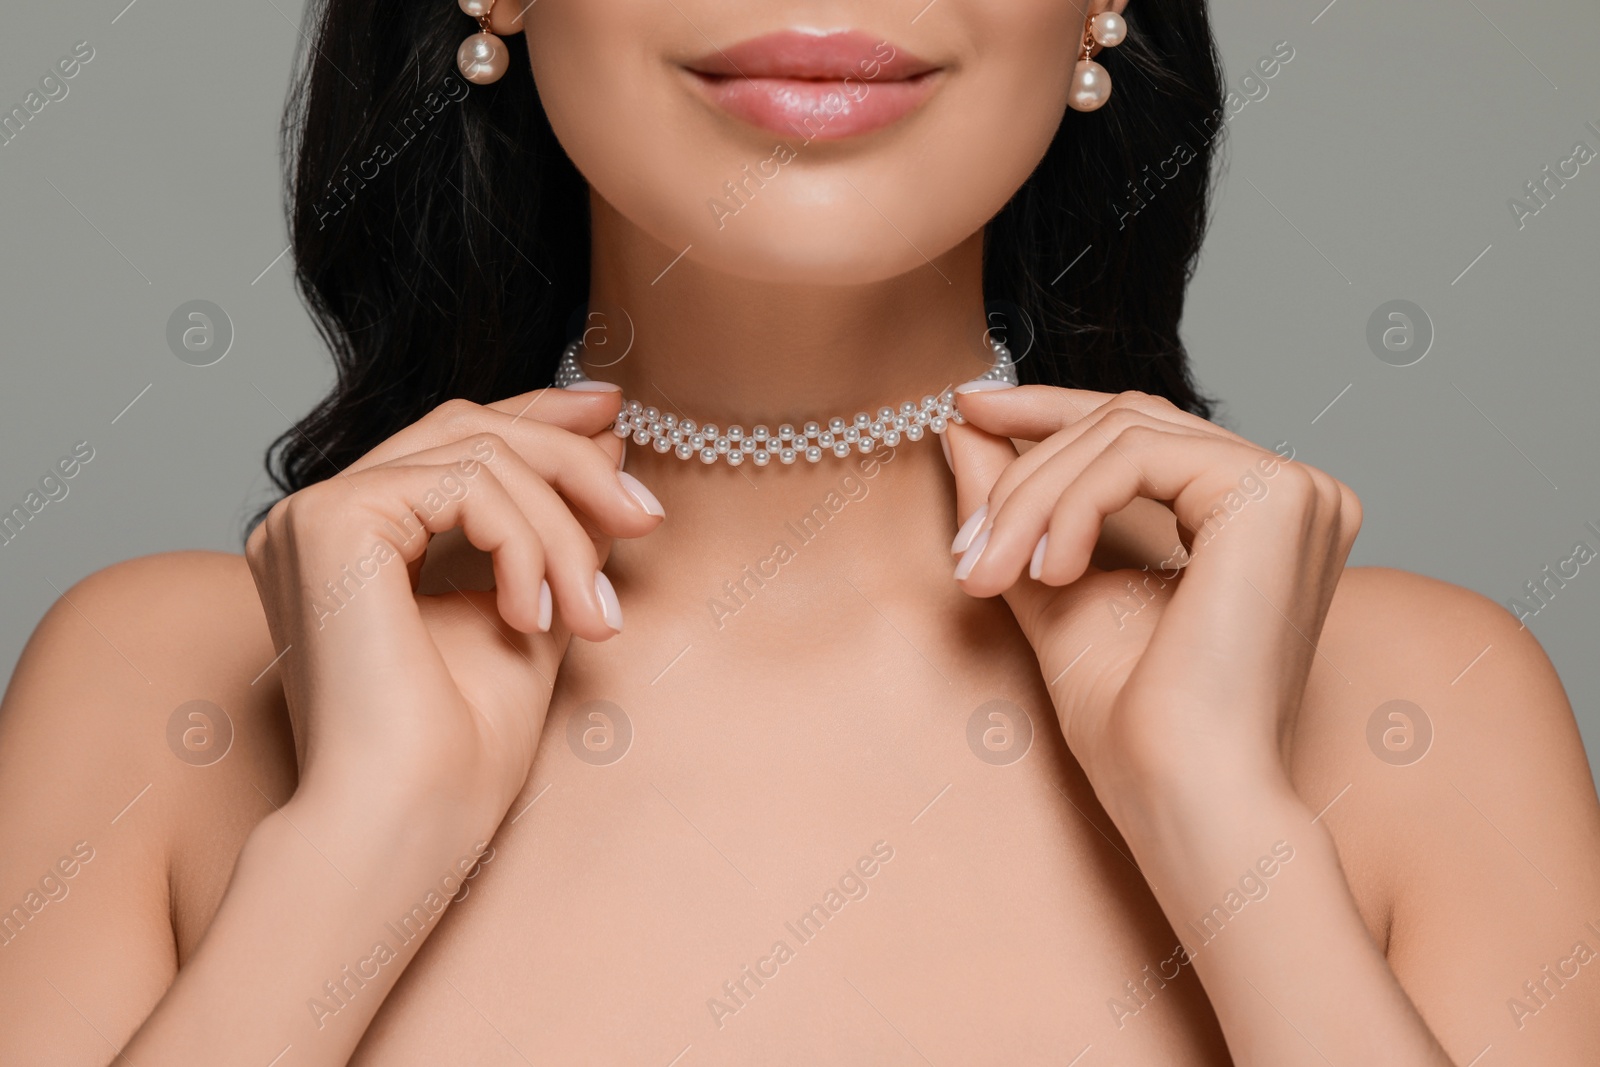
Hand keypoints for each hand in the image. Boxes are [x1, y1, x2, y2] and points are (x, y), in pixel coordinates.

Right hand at [245, 386, 663, 826]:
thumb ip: (554, 532)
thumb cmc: (460, 754)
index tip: (617, 417)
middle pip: (468, 431)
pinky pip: (466, 485)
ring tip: (597, 616)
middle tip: (644, 516)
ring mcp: (313, 514)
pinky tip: (537, 618)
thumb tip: (607, 444)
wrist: (409, 827)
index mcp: (357, 538)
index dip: (538, 416)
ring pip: (477, 454)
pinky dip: (525, 544)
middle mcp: (321, 516)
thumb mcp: (533, 614)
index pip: (453, 440)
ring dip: (563, 531)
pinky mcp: (328, 521)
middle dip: (572, 463)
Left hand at [942, 385, 1360, 804]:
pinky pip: (1137, 456)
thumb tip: (964, 424)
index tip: (967, 411)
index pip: (1142, 428)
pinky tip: (1048, 573)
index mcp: (1255, 514)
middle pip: (1126, 423)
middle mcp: (1292, 492)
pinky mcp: (1279, 495)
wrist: (1184, 796)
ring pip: (1123, 435)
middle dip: (1027, 474)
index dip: (1049, 410)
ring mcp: (1296, 489)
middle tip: (970, 551)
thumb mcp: (1053, 586)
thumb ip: (1019, 505)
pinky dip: (1070, 506)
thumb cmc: (1135, 724)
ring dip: (1033, 498)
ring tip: (991, 572)